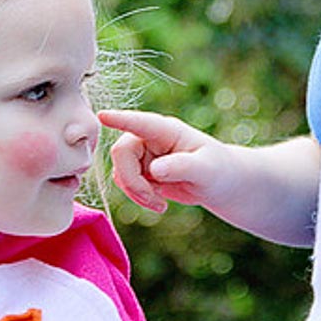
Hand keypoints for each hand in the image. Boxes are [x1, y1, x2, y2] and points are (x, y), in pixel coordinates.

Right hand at [98, 109, 231, 212]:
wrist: (218, 183)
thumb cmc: (217, 169)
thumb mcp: (206, 169)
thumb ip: (182, 166)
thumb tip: (154, 170)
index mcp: (166, 130)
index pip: (140, 123)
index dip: (120, 120)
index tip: (102, 116)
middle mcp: (149, 138)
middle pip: (121, 153)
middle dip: (133, 181)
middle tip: (154, 200)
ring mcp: (142, 154)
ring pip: (120, 171)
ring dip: (136, 193)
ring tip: (160, 204)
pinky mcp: (139, 170)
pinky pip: (125, 183)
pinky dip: (138, 197)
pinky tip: (159, 202)